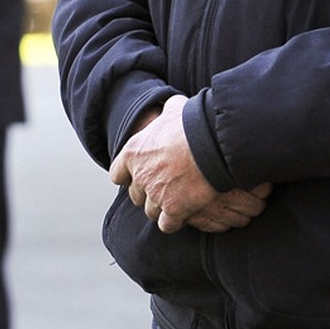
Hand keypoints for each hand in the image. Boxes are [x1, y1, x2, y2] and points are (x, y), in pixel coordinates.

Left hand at [111, 94, 269, 233]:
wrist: (210, 145)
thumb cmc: (192, 125)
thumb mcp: (175, 110)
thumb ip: (168, 110)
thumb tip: (172, 104)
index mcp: (133, 153)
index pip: (118, 173)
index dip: (128, 176)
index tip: (135, 177)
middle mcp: (140, 176)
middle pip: (136, 196)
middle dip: (147, 195)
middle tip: (162, 191)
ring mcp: (155, 195)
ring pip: (151, 211)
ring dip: (161, 209)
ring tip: (175, 204)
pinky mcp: (173, 210)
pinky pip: (167, 224)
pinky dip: (173, 222)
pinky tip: (183, 216)